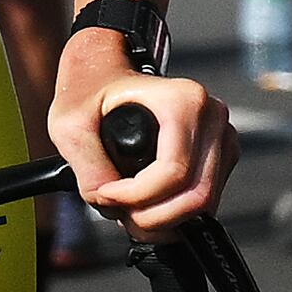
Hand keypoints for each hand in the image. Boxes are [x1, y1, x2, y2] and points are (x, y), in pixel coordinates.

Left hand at [51, 42, 234, 234]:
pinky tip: (147, 202)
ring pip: (203, 203)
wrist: (106, 72)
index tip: (105, 194)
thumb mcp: (70, 125)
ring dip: (164, 219)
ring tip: (129, 210)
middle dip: (152, 217)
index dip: (136, 197)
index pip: (172, 172)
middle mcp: (211, 116)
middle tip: (119, 212)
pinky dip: (175, 211)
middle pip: (195, 195)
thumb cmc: (89, 90)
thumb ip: (88, 170)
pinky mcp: (221, 153)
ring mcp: (221, 135)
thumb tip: (112, 206)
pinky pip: (204, 199)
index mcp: (183, 101)